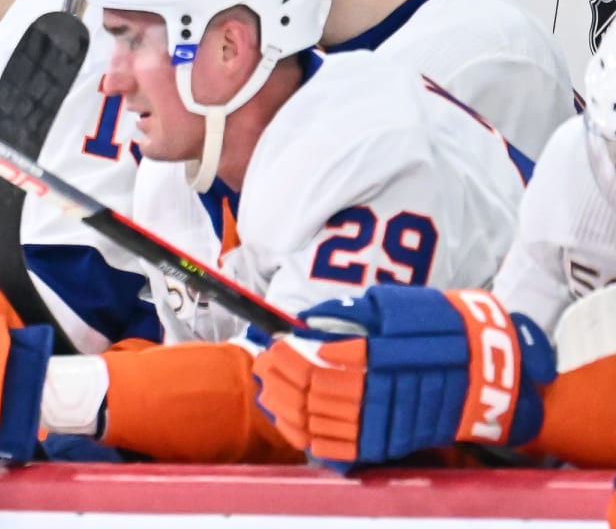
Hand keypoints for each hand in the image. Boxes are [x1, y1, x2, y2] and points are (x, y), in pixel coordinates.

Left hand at [252, 286, 554, 469]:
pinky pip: (345, 447)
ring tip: (269, 390)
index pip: (323, 357)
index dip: (293, 352)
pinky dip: (313, 438)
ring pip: (326, 418)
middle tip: (264, 363)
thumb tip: (308, 321)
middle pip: (318, 388)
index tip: (274, 343)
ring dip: (289, 405)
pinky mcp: (394, 441)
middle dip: (284, 376)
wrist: (492, 372)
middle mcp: (386, 389)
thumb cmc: (443, 329)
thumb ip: (351, 314)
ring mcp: (390, 419)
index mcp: (387, 353)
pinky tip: (292, 424)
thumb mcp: (399, 308)